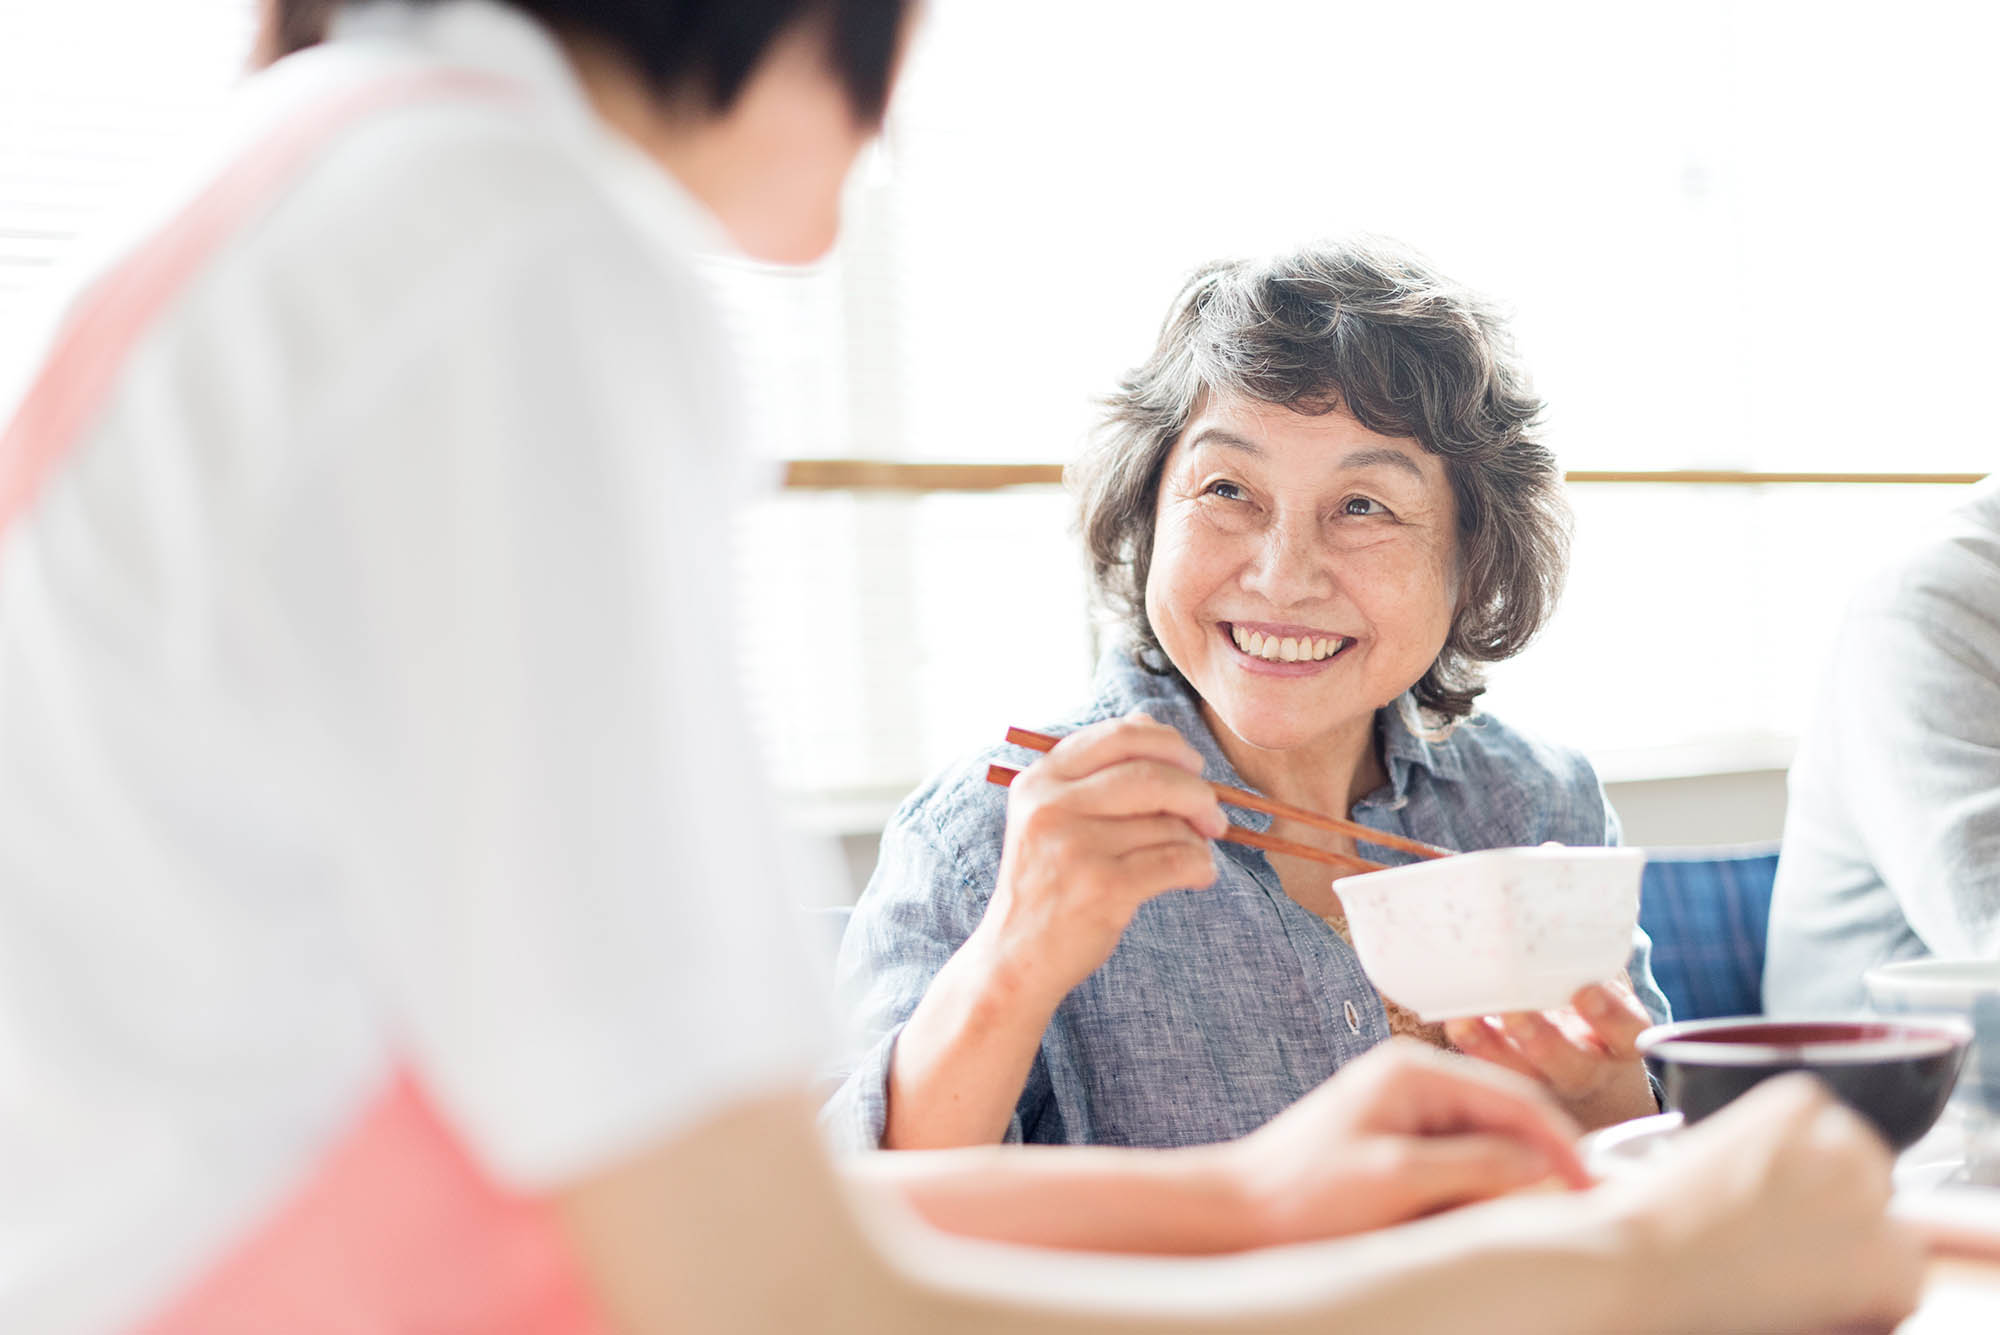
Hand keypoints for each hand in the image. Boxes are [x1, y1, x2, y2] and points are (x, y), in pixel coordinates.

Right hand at [976, 712, 1225, 1002]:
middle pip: (1154, 774)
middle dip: (1198, 794)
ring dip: (1197, 841)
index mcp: (1040, 780)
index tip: (1193, 767)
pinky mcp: (1102, 887)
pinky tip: (1197, 878)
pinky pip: (1177, 861)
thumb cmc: (1048, 882)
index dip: (1170, 745)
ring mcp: (1074, 847)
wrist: (1017, 957)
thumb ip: (1094, 768)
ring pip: (1169, 823)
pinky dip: (1200, 868)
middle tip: (1213, 819)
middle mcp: (1051, 806)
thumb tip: (1147, 720)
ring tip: (1193, 857)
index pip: (1120, 736)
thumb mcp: (1051, 815)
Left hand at [1219, 1039, 1590, 1246]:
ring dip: (1509, 1184)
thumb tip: (1545, 1166)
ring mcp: (1404, 1112)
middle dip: (1541, 1166)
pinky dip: (1479, 1192)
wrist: (1237, 1215)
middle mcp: (1414, 1081)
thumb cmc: (1303, 1195)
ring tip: (1532, 1226)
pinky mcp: (1396, 1145)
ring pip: (1486, 1146)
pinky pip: (1458, 1165)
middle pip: (1506, 1121)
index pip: (1516, 1099)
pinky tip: (1485, 1223)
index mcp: (1415, 1072)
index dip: (1563, 1146)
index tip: (1595, 1191)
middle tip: (1574, 1216)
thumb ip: (1476, 1166)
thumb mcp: (1397, 1180)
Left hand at [1445, 981, 1657, 1129]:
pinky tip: (1451, 1020)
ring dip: (1491, 1048)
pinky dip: (1472, 1047)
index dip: (1610, 1016)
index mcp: (1622, 1043)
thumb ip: (1596, 960)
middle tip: (1515, 1013)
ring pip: (1524, 1077)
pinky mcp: (1516, 1084)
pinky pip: (1492, 1073)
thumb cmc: (1597, 1015)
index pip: (1628, 1033)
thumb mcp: (1611, 992)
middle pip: (1573, 1067)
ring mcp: (1551, 1084)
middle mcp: (1590, 1070)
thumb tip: (1575, 901)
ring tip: (1464, 1018)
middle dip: (1543, 1041)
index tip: (1585, 991)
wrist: (1594, 1079)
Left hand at [1599, 1074, 1922, 1333]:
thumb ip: (1853, 1281)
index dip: (1854, 1253)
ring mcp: (1844, 1144)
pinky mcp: (1799, 1100)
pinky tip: (1739, 1153)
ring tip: (1750, 1188)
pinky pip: (1807, 1103)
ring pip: (1847, 1141)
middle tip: (1774, 1221)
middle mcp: (1882, 1205)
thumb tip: (1855, 1255)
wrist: (1642, 1264)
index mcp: (1896, 1272)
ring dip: (1812, 1156)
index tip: (1817, 1258)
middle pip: (1877, 1188)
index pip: (1903, 1252)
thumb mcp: (1811, 1308)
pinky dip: (1777, 1119)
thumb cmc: (1710, 1300)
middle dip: (1835, 1199)